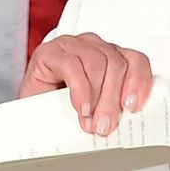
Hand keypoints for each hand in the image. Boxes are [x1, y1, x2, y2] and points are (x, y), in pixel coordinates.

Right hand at [18, 33, 152, 135]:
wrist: (29, 115)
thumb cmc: (62, 110)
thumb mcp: (97, 109)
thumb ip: (114, 107)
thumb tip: (130, 120)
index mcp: (111, 57)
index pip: (135, 61)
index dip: (139, 81)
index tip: (134, 106)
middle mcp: (94, 47)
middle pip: (116, 64)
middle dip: (113, 99)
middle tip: (106, 125)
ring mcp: (72, 45)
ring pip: (97, 63)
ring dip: (96, 97)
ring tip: (90, 121)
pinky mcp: (51, 51)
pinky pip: (72, 65)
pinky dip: (79, 89)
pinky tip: (80, 106)